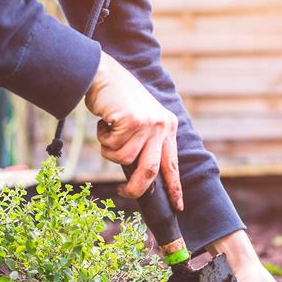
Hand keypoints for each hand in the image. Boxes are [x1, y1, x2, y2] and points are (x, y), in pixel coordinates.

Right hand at [85, 52, 182, 208]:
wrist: (103, 74)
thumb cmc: (118, 101)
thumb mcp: (140, 122)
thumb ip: (145, 144)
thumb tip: (141, 177)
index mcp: (168, 127)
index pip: (172, 164)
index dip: (174, 188)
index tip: (178, 206)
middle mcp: (163, 126)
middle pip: (150, 171)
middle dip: (136, 188)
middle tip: (123, 193)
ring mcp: (149, 124)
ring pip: (124, 159)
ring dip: (109, 151)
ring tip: (108, 132)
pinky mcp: (132, 122)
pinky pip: (112, 147)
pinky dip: (102, 138)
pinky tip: (105, 122)